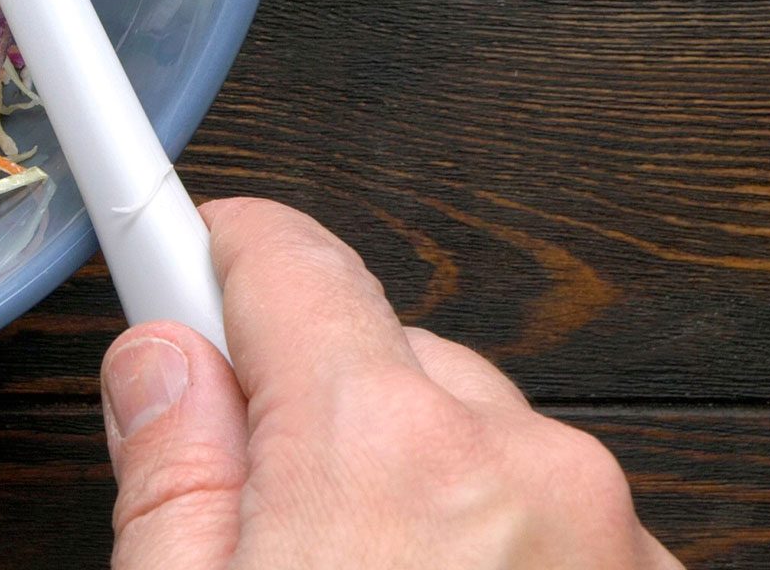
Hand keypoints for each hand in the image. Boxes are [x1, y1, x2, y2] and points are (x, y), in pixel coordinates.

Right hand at [103, 199, 677, 569]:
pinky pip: (554, 514)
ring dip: (418, 484)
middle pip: (384, 360)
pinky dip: (500, 545)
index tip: (166, 232)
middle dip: (315, 408)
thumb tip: (161, 365)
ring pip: (477, 440)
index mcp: (380, 451)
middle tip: (257, 514)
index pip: (284, 262)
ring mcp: (608, 530)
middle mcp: (519, 463)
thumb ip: (167, 476)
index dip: (204, 247)